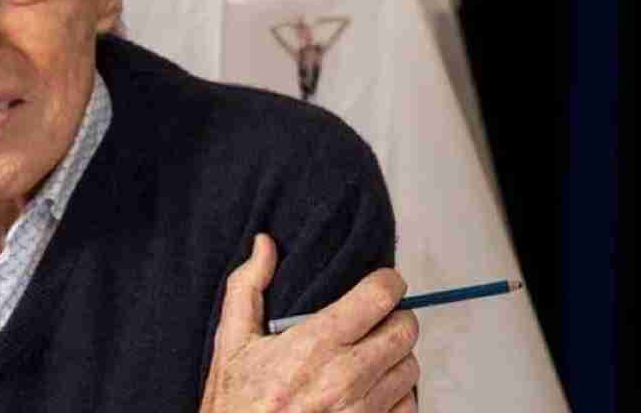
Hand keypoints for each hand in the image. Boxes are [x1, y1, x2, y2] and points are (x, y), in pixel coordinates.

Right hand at [199, 234, 419, 411]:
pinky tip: (369, 390)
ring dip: (394, 357)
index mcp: (314, 345)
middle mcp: (345, 378)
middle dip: (393, 318)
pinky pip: (408, 405)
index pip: (380, 297)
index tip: (380, 283)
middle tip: (372, 320)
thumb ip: (247, 286)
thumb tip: (265, 244)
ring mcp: (362, 411)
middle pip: (405, 329)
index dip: (386, 282)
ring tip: (366, 357)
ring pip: (410, 367)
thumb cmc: (235, 405)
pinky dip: (396, 394)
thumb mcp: (230, 342)